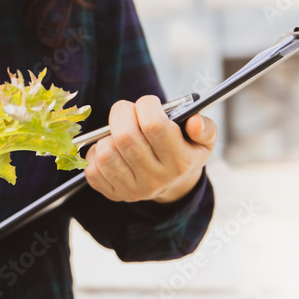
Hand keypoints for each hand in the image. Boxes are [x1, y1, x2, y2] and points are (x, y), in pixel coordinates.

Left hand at [85, 95, 215, 203]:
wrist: (173, 186)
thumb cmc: (185, 152)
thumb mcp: (203, 141)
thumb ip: (206, 128)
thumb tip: (194, 121)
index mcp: (180, 162)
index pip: (154, 125)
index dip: (146, 105)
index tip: (148, 104)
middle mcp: (156, 179)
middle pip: (126, 137)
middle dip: (121, 113)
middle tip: (127, 111)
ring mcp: (133, 190)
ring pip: (106, 153)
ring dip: (107, 135)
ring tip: (120, 132)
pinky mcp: (114, 194)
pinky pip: (92, 169)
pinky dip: (95, 153)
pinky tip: (111, 149)